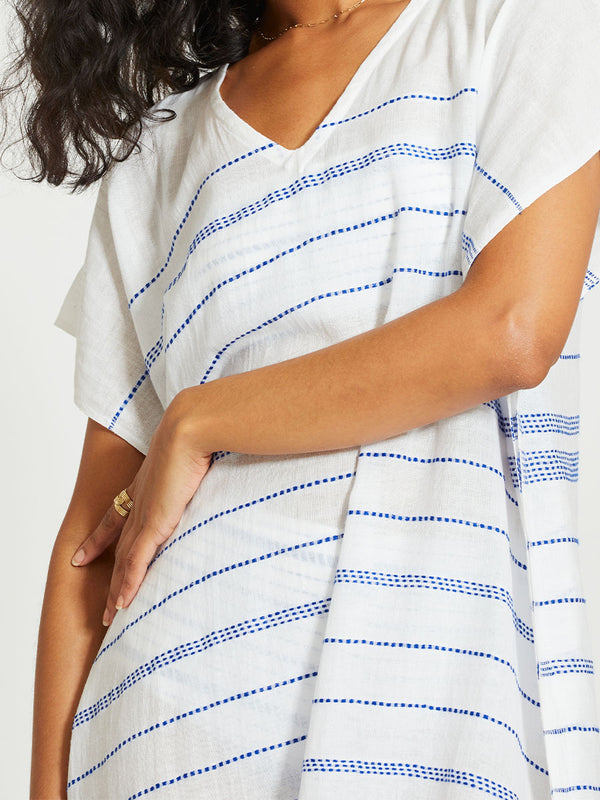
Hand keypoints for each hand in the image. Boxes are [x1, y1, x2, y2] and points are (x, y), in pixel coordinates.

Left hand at [70, 390, 213, 627]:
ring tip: (108, 615)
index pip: (117, 515)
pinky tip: (122, 604)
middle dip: (108, 572)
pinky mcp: (154, 524)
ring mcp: (145, 513)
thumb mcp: (197, 451)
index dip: (100, 536)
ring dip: (116, 589)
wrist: (192, 427)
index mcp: (146, 483)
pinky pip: (136, 562)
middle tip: (99, 599)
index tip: (84, 553)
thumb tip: (218, 462)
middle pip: (118, 545)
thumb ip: (202, 464)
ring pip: (124, 560)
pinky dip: (128, 584)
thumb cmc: (200, 431)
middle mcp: (140, 501)